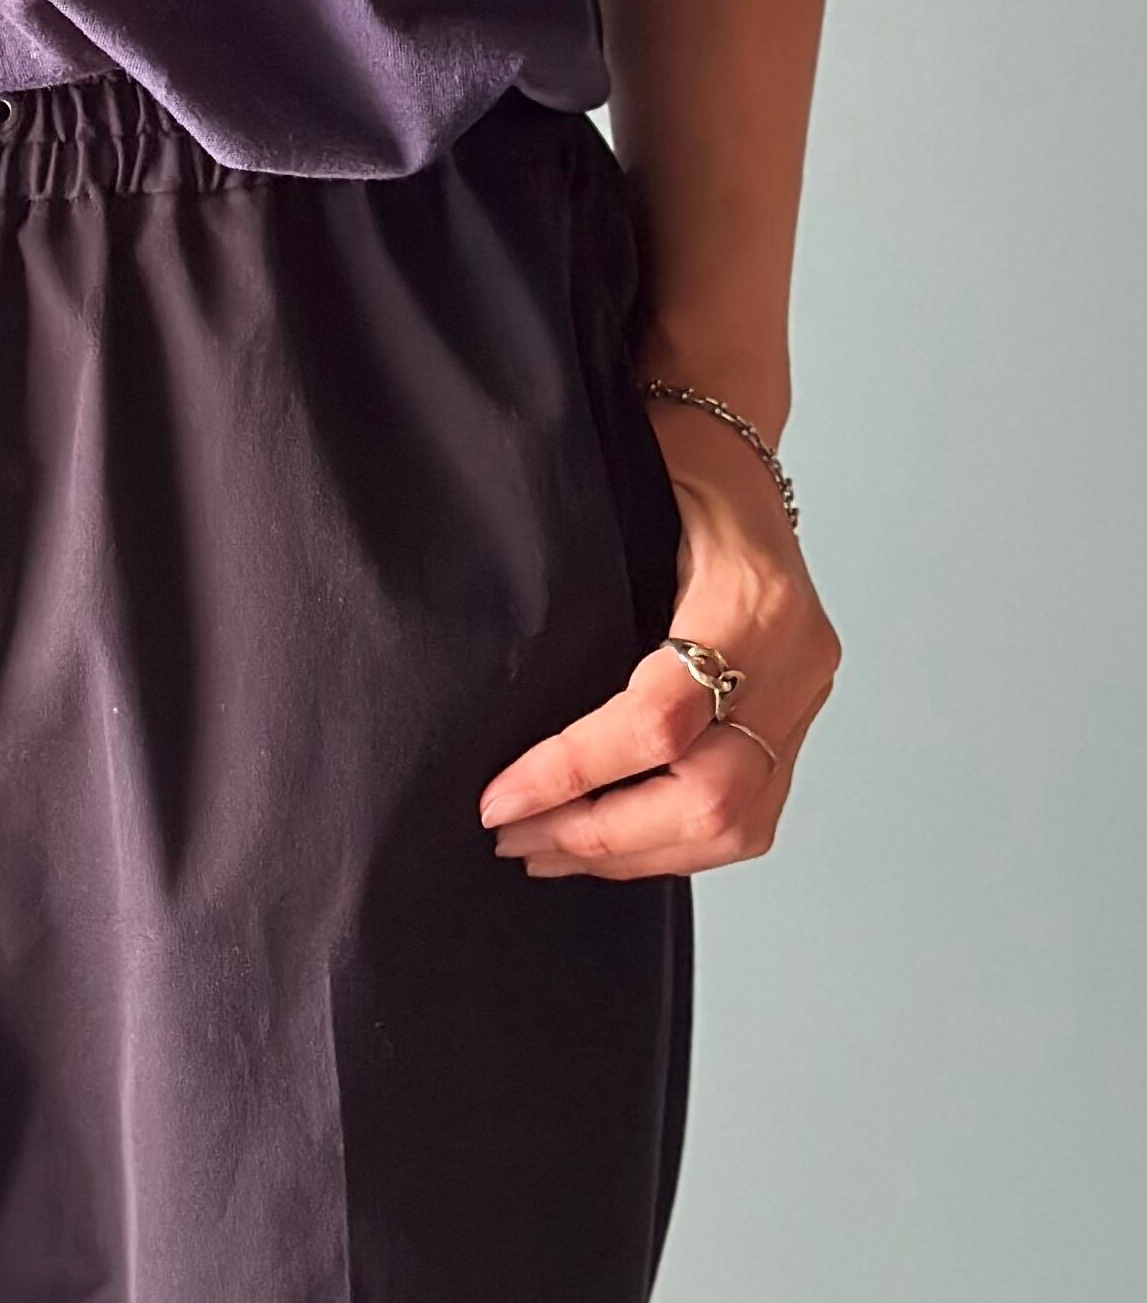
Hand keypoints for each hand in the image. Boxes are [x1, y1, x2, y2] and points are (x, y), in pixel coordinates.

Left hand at [478, 400, 840, 877]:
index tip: (498, 799)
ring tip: (546, 850)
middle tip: (512, 839)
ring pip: (736, 826)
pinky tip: (608, 840)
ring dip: (632, 853)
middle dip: (601, 835)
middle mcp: (793, 662)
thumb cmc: (672, 462)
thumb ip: (583, 586)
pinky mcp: (797, 720)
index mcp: (750, 603)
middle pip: (709, 799)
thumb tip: (498, 686)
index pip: (660, 718)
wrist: (739, 449)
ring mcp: (804, 696)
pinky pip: (750, 816)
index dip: (574, 771)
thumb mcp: (626, 497)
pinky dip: (672, 842)